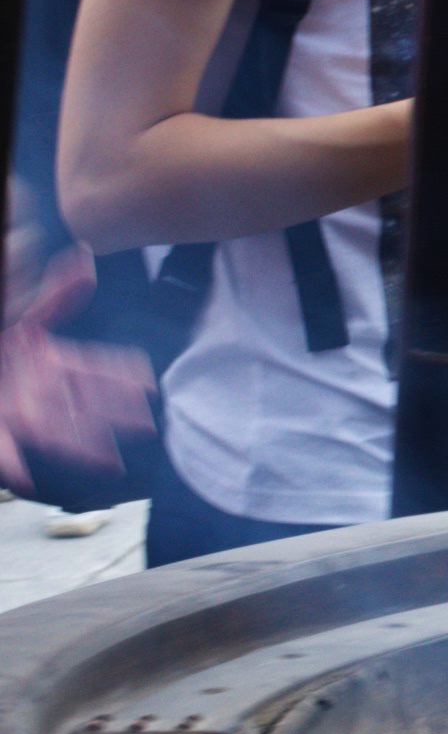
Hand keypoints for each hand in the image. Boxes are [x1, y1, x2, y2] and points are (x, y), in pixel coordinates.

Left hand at [0, 246, 153, 490]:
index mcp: (45, 358)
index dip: (119, 376)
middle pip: (82, 404)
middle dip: (113, 417)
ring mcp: (15, 404)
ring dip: (81, 447)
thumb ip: (55, 291)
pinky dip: (12, 460)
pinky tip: (26, 476)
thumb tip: (85, 257)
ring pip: (53, 429)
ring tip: (109, 462)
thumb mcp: (23, 309)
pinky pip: (4, 444)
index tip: (147, 384)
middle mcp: (35, 384)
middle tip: (146, 427)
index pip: (91, 369)